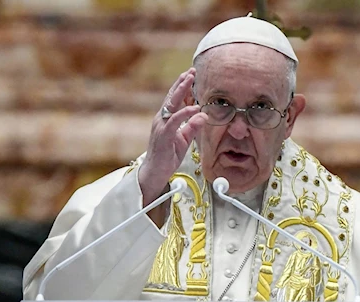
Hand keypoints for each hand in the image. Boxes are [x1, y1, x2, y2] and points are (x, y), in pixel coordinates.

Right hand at [139, 68, 207, 206]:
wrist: (155, 172)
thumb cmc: (168, 156)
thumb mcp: (184, 139)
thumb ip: (193, 127)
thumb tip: (203, 115)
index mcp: (166, 119)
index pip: (175, 99)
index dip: (183, 87)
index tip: (192, 75)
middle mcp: (162, 118)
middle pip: (172, 96)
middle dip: (182, 83)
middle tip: (191, 71)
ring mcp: (161, 125)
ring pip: (171, 104)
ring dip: (181, 90)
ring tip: (190, 79)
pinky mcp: (163, 134)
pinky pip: (175, 120)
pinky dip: (185, 113)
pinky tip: (195, 108)